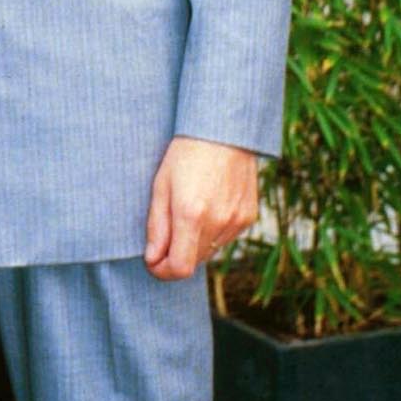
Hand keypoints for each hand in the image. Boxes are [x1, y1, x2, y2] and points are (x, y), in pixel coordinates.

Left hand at [143, 136, 258, 280]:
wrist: (225, 129)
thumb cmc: (186, 153)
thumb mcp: (161, 184)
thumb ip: (157, 226)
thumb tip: (152, 259)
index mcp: (191, 214)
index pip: (180, 268)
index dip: (163, 271)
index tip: (153, 262)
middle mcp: (217, 222)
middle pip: (194, 261)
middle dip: (177, 253)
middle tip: (167, 230)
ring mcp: (236, 221)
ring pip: (210, 250)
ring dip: (195, 242)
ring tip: (190, 208)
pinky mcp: (248, 217)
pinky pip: (226, 237)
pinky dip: (213, 231)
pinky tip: (209, 204)